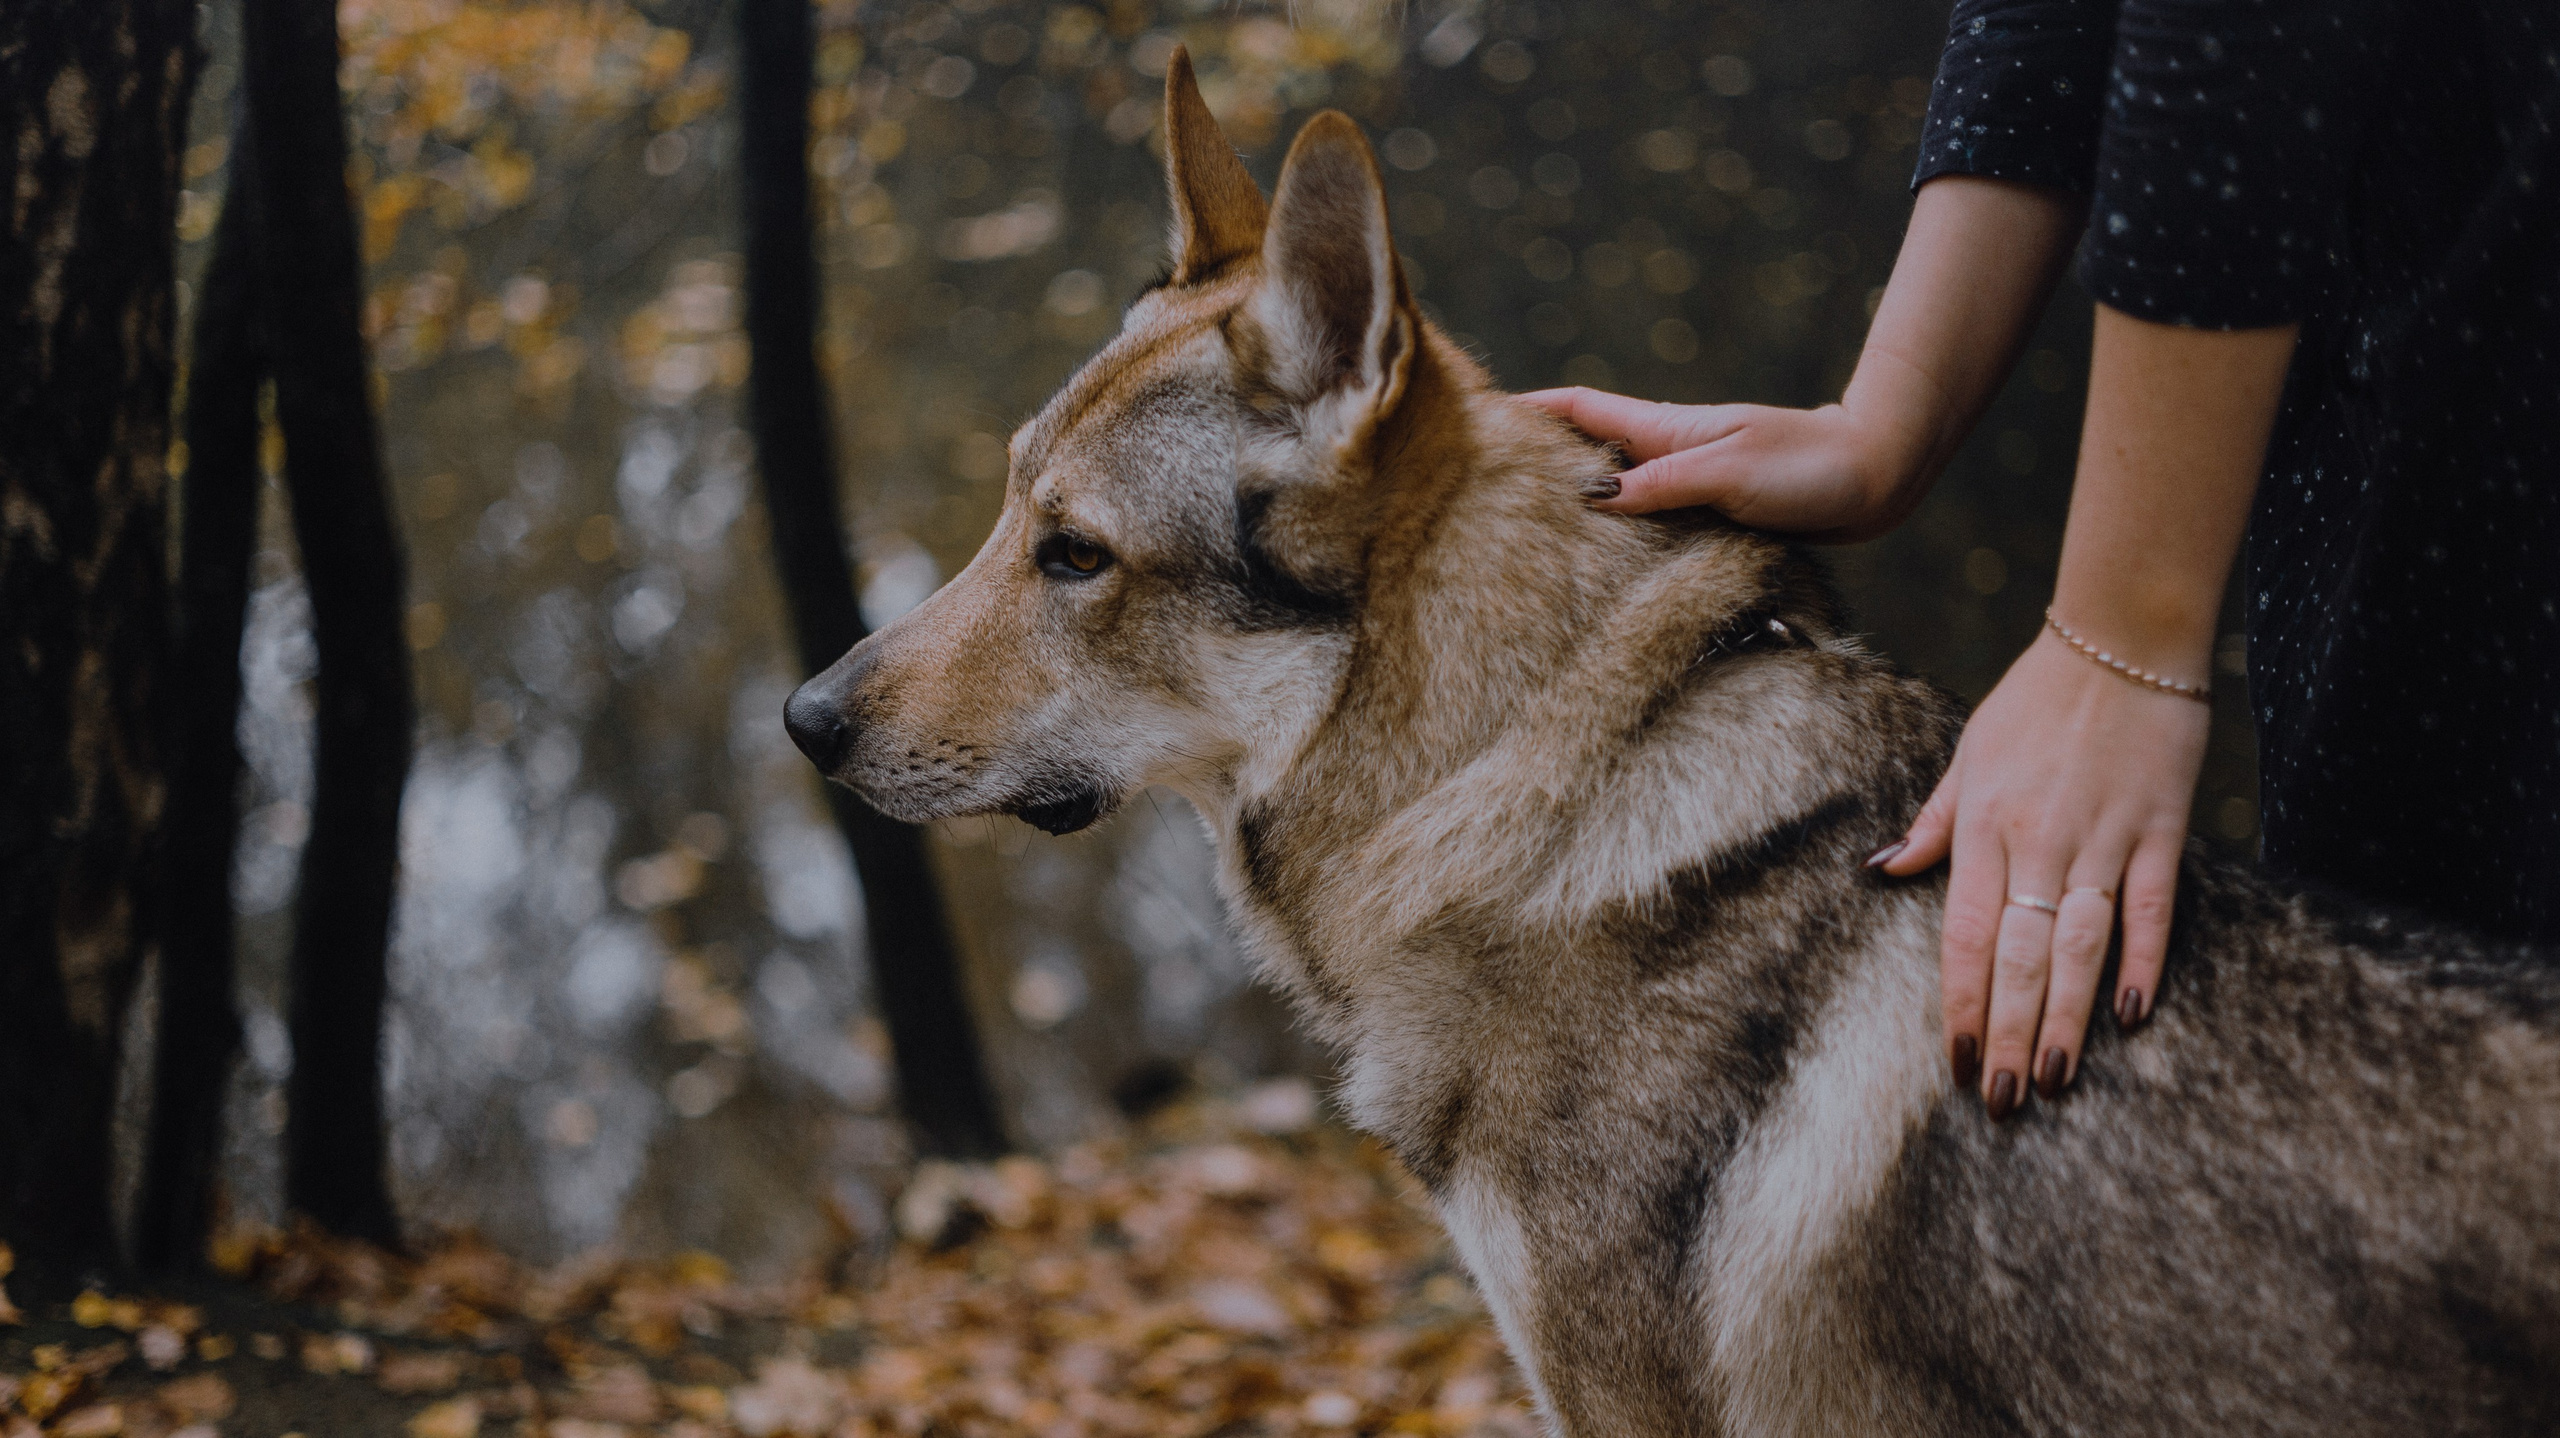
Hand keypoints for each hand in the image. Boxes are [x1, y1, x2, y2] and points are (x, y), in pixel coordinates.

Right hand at [1518, 388, 1928, 541]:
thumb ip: (1662, 484)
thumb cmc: (1808, 467)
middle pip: (1587, 449)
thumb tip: (1592, 499)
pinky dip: (1616, 529)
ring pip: (1615, 487)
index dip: (1528, 407)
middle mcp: (1669, 454)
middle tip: (1483, 483)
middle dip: (1535, 456)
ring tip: (1523, 525)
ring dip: (1573, 498)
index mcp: (1666, 431)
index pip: (1581, 410)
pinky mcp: (1711, 511)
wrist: (1875, 478)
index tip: (1478, 412)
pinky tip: (1600, 555)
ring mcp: (1688, 482)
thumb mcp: (1728, 471)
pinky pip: (1647, 518)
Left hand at [1873, 628, 2210, 1115]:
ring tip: (2054, 1079)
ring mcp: (2103, 838)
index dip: (1959, 1004)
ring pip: (2079, 945)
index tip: (1956, 1061)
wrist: (2120, 638)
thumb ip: (1933, 822)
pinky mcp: (2161, 831)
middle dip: (2007, 1033)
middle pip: (2018, 956)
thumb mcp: (1969, 755)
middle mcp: (2039, 841)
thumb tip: (1883, 870)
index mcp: (1985, 825)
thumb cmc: (2036, 698)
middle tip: (2002, 1100)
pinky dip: (2142, 962)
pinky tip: (2131, 1016)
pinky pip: (2149, 910)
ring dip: (2066, 1017)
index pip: (1964, 934)